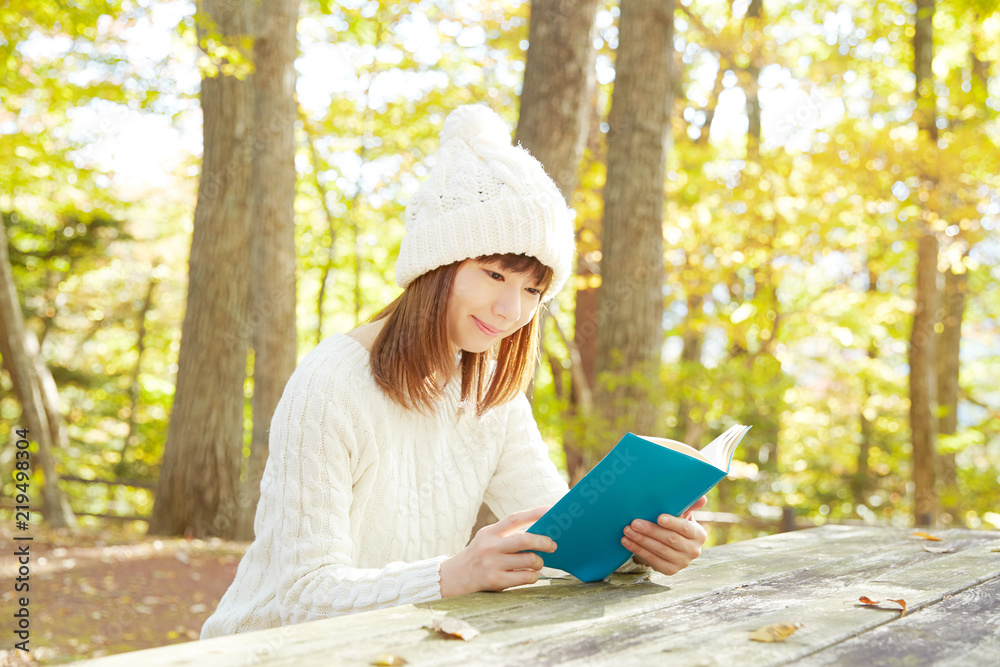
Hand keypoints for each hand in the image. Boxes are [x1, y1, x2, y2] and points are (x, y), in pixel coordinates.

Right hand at [440, 506, 556, 597]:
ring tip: (537, 563)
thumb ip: (508, 536)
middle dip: (544, 542)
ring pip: (529, 560)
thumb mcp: (487, 540)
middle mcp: (490, 546)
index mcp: (489, 532)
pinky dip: (533, 576)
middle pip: (525, 540)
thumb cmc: (479, 556)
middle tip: (553, 545)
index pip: (514, 518)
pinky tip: (530, 575)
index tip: (551, 510)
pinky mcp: (495, 581)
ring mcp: (492, 564)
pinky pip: (526, 577)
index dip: (534, 513)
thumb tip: (540, 534)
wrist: (454, 577)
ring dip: (539, 562)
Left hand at [621, 495, 707, 575]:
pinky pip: (652, 560)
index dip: (672, 523)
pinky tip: (627, 542)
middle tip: (634, 522)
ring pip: (659, 550)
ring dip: (640, 540)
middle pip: (670, 539)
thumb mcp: (684, 514)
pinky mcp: (670, 570)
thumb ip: (690, 505)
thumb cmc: (676, 523)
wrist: (671, 544)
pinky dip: (637, 550)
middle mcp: (694, 551)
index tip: (659, 517)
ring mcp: (682, 563)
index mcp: (699, 535)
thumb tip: (702, 499)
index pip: (685, 528)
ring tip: (627, 530)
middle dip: (650, 530)